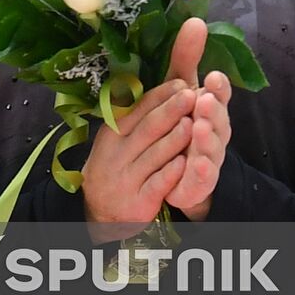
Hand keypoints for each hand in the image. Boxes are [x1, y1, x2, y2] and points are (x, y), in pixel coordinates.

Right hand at [81, 74, 195, 242]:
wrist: (102, 212)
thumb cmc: (118, 165)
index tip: (181, 82)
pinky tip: (184, 162)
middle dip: (170, 110)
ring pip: (154, 155)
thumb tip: (160, 84)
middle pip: (147, 128)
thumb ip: (136, 114)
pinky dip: (170, 173)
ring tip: (193, 123)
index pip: (138, 108)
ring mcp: (126, 178)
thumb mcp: (117, 138)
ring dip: (174, 139)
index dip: (160, 95)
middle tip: (191, 95)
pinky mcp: (138, 201)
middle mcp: (116, 153)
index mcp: (113, 132)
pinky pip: (157, 184)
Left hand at [163, 20, 231, 220]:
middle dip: (213, 110)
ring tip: (200, 128)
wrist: (175, 173)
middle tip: (203, 100)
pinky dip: (203, 173)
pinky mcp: (198, 182)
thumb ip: (185, 58)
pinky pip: (203, 178)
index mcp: (210, 107)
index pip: (218, 94)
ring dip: (209, 139)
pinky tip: (198, 165)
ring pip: (213, 148)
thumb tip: (195, 20)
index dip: (219, 87)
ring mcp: (209, 158)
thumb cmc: (181, 122)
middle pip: (219, 120)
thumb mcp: (179, 89)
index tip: (213, 76)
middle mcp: (214, 131)